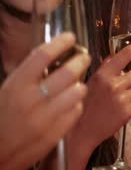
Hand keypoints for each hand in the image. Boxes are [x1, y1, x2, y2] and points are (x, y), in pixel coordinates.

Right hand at [0, 33, 89, 169]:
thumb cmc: (3, 118)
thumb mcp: (8, 91)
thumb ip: (28, 75)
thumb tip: (50, 54)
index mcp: (16, 85)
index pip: (42, 55)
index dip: (60, 43)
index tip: (70, 37)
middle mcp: (31, 99)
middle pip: (68, 72)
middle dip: (81, 61)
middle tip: (84, 58)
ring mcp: (45, 117)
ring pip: (77, 91)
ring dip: (81, 84)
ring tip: (77, 83)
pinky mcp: (57, 132)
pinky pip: (76, 110)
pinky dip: (77, 104)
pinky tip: (71, 104)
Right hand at [71, 41, 130, 150]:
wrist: (81, 131)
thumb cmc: (84, 105)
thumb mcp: (90, 83)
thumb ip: (105, 69)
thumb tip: (115, 56)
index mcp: (103, 75)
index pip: (126, 55)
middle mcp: (114, 85)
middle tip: (129, 82)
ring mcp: (122, 99)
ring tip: (120, 97)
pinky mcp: (128, 111)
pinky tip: (119, 108)